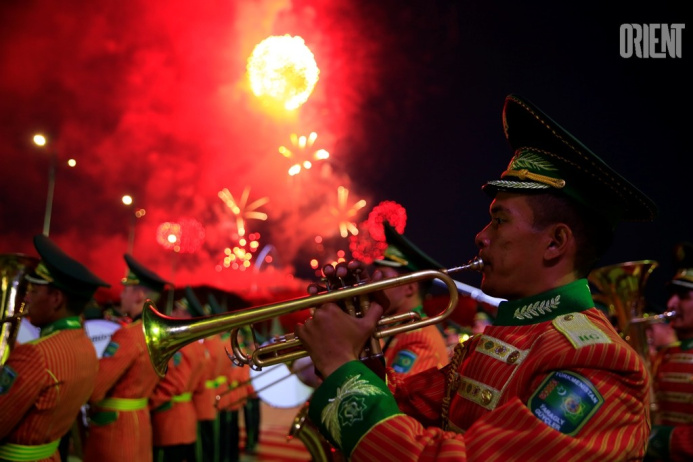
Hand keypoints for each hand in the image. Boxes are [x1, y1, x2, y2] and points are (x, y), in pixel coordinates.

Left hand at [296, 261, 386, 377]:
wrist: (339, 365)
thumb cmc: (353, 345)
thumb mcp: (367, 326)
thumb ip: (375, 310)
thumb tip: (380, 301)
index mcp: (331, 307)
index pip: (330, 302)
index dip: (335, 311)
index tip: (338, 319)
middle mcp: (317, 313)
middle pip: (320, 310)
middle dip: (326, 318)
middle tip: (334, 329)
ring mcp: (308, 324)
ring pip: (312, 319)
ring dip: (316, 325)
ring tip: (326, 336)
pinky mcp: (302, 334)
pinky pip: (301, 328)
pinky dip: (306, 332)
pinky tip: (315, 338)